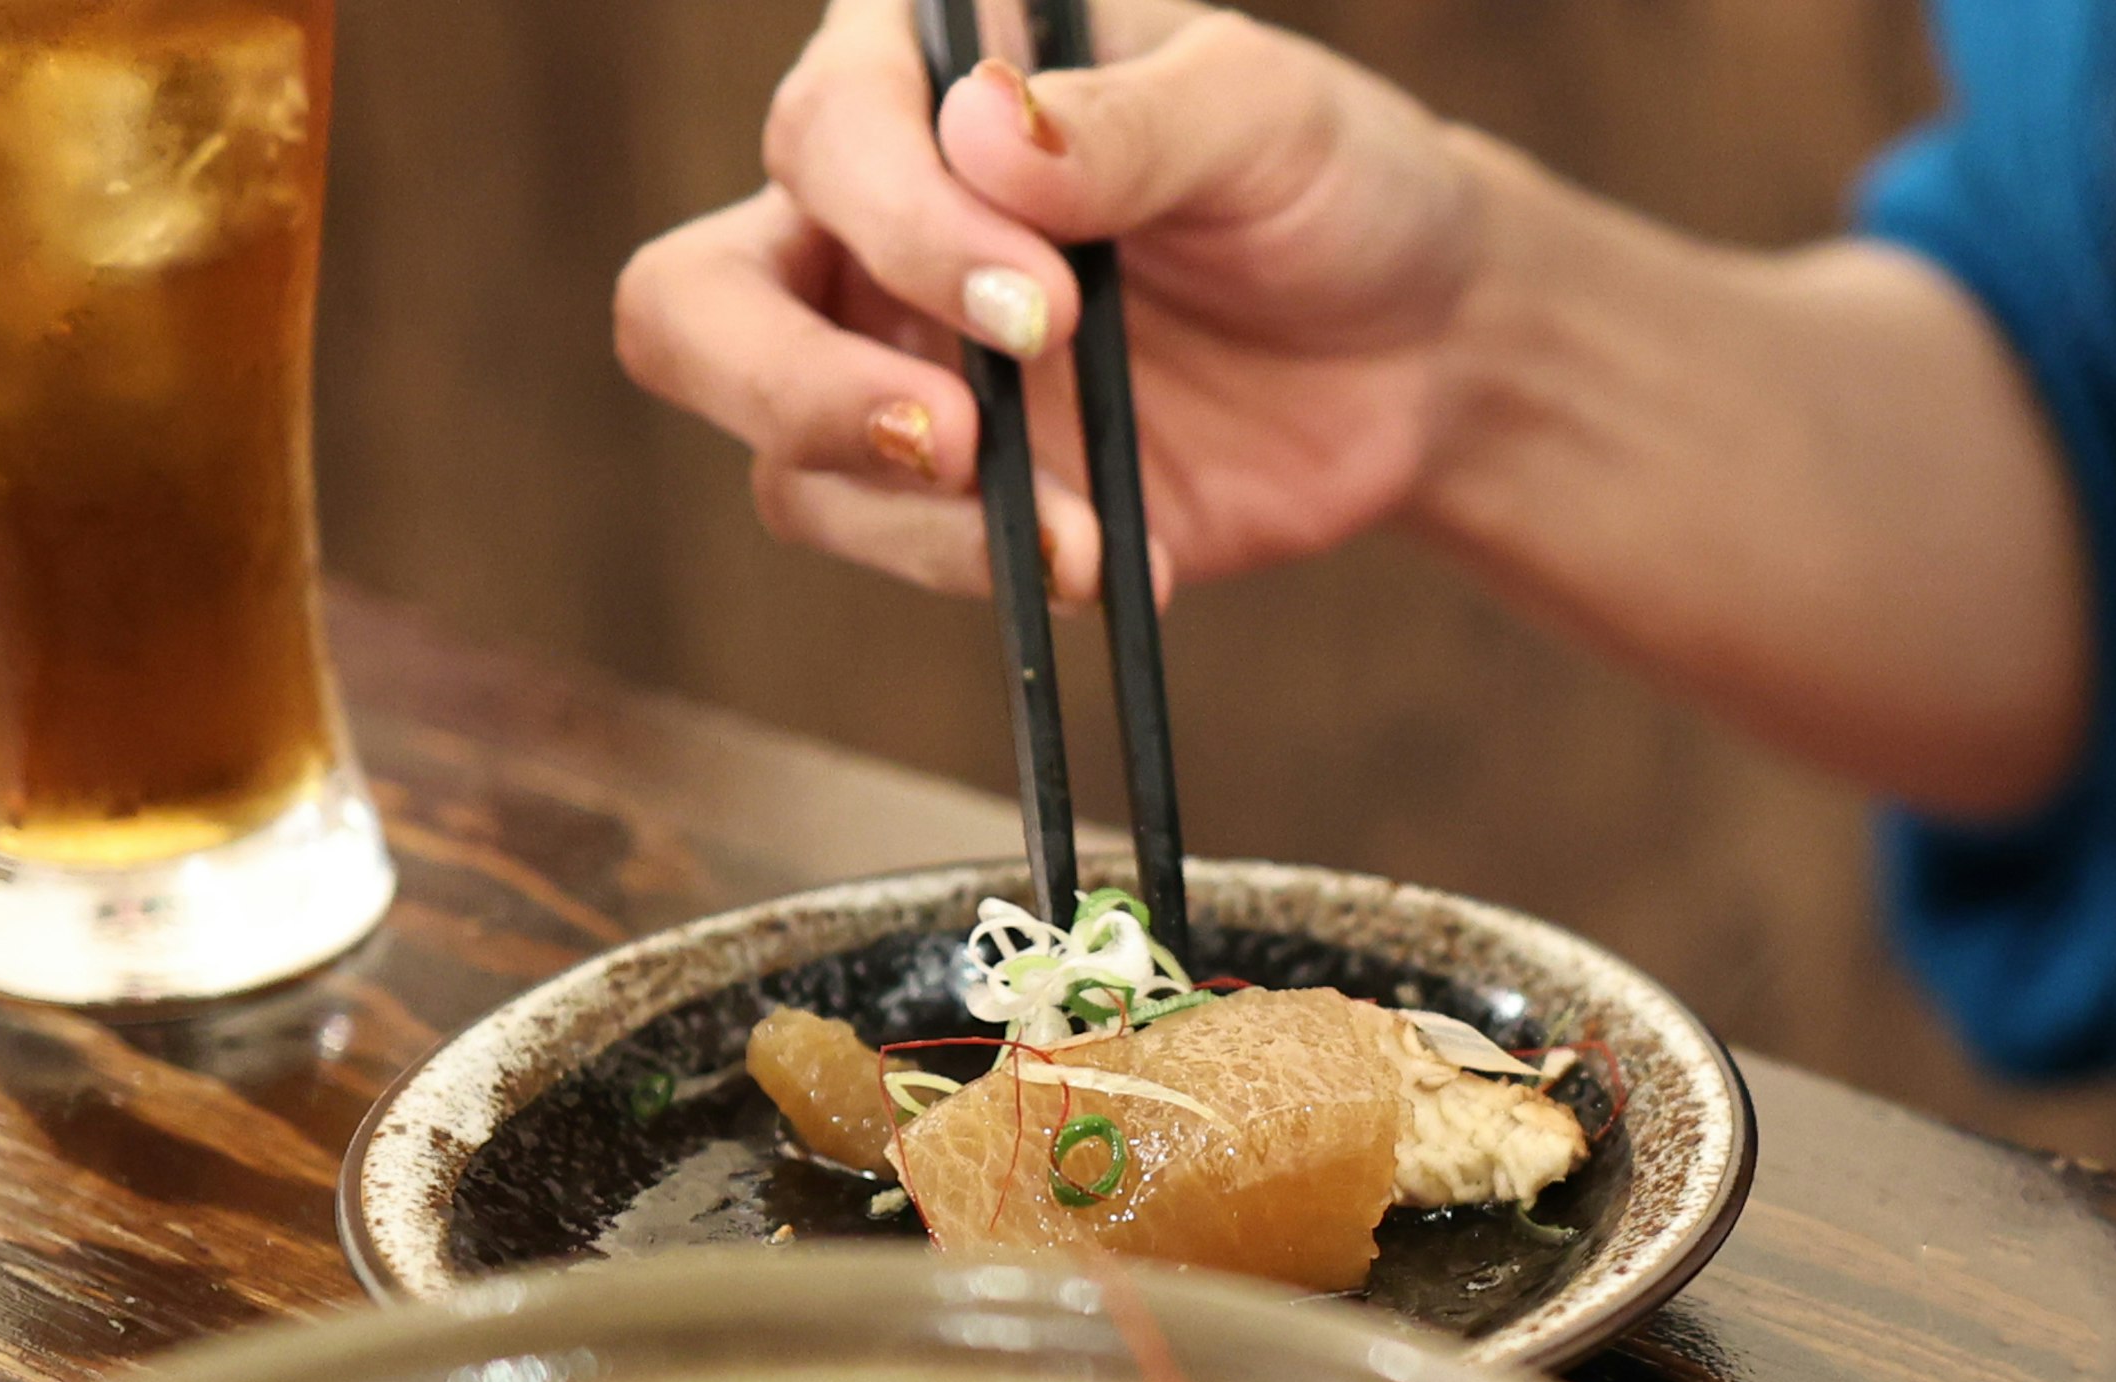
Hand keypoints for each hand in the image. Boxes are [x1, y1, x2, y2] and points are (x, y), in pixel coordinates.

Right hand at [614, 0, 1486, 599]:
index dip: (907, 229)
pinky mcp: (960, 497)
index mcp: (920, 72)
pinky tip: (1113, 561)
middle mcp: (868, 219)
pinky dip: (994, 574)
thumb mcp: (1265, 116)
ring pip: (785, 462)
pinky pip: (901, 551)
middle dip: (791, 387)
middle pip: (692, 308)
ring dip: (916, 521)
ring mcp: (900, 367)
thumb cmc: (1332, 183)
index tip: (1046, 304)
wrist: (1424, 349)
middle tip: (948, 438)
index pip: (822, 138)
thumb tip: (981, 130)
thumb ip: (1132, 121)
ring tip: (1083, 540)